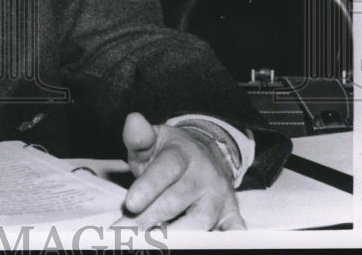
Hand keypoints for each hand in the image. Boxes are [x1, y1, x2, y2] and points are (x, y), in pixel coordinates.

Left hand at [117, 112, 244, 230]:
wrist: (203, 156)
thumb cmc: (168, 154)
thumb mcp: (152, 141)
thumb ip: (138, 138)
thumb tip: (133, 120)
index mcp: (182, 153)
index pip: (166, 169)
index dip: (148, 187)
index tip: (130, 204)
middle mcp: (204, 174)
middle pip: (178, 200)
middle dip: (151, 218)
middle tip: (129, 232)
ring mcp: (219, 196)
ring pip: (201, 220)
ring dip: (177, 233)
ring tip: (154, 241)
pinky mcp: (231, 214)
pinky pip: (232, 230)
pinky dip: (224, 239)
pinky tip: (203, 246)